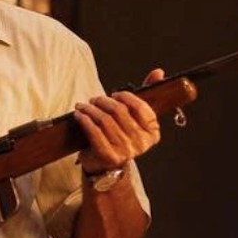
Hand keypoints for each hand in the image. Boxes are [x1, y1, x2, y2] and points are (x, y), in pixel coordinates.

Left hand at [73, 68, 195, 174]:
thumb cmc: (121, 137)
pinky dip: (85, 120)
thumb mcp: (135, 117)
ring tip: (84, 106)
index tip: (115, 95)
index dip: (126, 97)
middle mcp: (141, 143)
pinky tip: (79, 114)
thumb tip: (158, 72)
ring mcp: (126, 151)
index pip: (141, 107)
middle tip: (95, 99)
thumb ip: (145, 95)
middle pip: (120, 112)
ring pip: (105, 120)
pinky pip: (94, 132)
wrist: (107, 165)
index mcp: (152, 132)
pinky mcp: (108, 155)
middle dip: (104, 101)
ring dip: (91, 109)